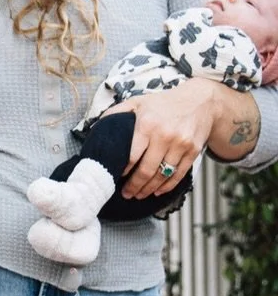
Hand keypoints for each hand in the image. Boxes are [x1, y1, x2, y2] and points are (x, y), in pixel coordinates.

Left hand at [121, 78, 218, 198]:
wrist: (200, 100)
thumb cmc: (164, 103)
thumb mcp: (138, 102)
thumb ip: (116, 113)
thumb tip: (95, 128)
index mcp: (147, 125)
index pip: (131, 156)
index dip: (122, 171)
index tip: (114, 178)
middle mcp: (164, 136)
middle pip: (146, 171)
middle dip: (134, 186)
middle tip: (125, 194)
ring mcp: (181, 145)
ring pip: (162, 176)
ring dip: (148, 189)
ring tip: (139, 195)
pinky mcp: (193, 151)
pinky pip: (178, 174)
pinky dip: (167, 186)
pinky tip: (157, 191)